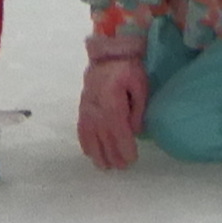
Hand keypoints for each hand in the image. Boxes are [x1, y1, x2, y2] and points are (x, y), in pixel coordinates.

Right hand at [76, 49, 147, 170]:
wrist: (107, 55)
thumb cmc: (127, 68)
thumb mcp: (140, 84)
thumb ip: (138, 107)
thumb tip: (135, 130)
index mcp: (111, 101)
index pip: (117, 130)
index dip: (123, 147)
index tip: (131, 159)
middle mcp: (95, 108)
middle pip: (103, 137)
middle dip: (113, 155)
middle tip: (122, 167)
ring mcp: (86, 109)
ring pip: (90, 137)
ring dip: (98, 154)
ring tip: (106, 167)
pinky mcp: (82, 108)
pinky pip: (81, 129)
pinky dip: (85, 143)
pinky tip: (90, 154)